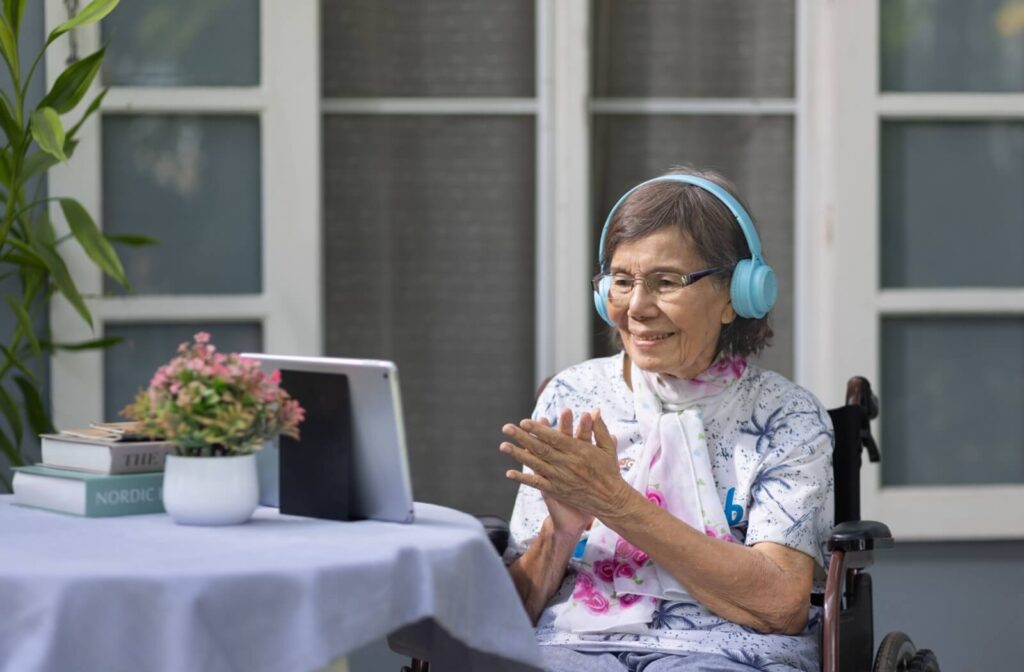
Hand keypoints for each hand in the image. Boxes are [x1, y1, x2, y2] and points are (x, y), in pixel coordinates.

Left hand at [500, 407, 628, 522]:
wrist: (611, 500)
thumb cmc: (609, 471)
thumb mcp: (608, 448)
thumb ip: (599, 429)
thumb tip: (595, 410)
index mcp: (578, 451)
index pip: (554, 438)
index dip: (538, 430)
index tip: (524, 422)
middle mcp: (567, 464)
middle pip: (540, 449)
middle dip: (522, 437)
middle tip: (506, 428)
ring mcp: (560, 478)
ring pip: (535, 465)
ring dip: (518, 455)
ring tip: (503, 445)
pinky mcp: (557, 491)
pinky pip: (537, 484)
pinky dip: (523, 479)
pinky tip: (508, 473)